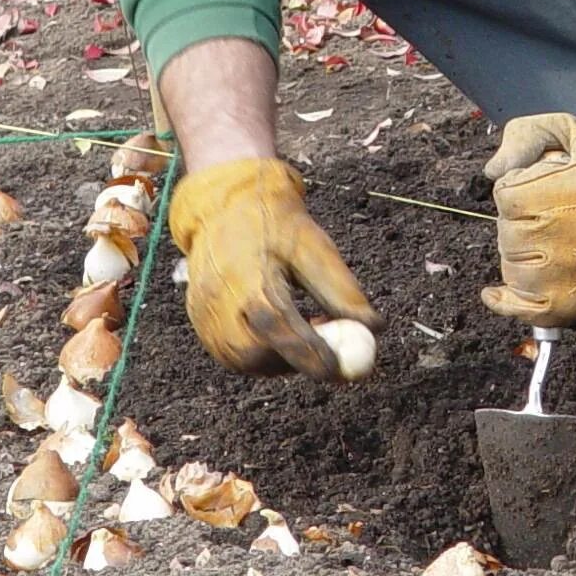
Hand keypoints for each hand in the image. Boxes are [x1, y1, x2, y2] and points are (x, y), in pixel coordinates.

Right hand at [164, 157, 379, 379]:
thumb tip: (374, 328)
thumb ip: (341, 291)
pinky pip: (236, 356)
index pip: (282, 331)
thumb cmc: (275, 225)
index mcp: (250, 282)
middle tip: (325, 342)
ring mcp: (205, 321)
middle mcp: (220, 307)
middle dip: (298, 359)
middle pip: (262, 357)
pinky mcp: (201, 327)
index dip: (313, 354)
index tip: (340, 368)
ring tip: (299, 319)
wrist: (224, 207)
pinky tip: (276, 321)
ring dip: (281, 356)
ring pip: (250, 363)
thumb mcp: (314, 248)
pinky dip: (261, 350)